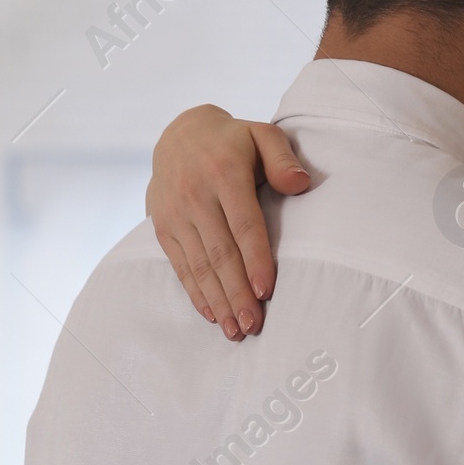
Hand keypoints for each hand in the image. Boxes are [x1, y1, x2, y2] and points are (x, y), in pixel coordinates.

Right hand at [146, 106, 310, 337]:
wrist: (179, 134)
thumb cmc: (234, 141)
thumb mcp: (262, 134)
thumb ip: (283, 158)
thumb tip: (300, 183)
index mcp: (223, 173)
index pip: (243, 223)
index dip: (255, 259)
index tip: (266, 291)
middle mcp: (195, 195)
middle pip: (219, 252)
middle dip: (236, 292)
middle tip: (252, 324)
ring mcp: (174, 213)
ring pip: (198, 264)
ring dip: (217, 300)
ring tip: (235, 330)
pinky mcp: (162, 227)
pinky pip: (180, 265)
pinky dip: (195, 292)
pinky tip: (211, 313)